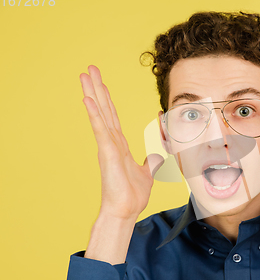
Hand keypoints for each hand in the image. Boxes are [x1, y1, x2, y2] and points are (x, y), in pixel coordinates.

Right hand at [80, 65, 163, 220]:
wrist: (125, 211)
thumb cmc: (131, 195)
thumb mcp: (146, 174)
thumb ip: (150, 162)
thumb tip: (155, 156)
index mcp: (120, 144)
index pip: (113, 115)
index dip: (108, 98)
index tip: (101, 82)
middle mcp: (111, 142)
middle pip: (104, 109)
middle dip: (97, 88)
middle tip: (89, 68)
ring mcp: (108, 146)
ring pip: (100, 114)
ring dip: (92, 94)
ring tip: (84, 75)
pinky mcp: (107, 153)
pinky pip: (100, 130)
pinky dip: (94, 114)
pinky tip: (87, 99)